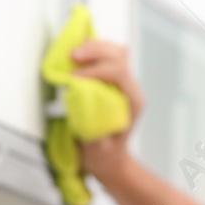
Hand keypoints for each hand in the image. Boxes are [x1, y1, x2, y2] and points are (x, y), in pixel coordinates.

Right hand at [70, 39, 143, 181]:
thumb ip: (93, 128)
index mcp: (132, 102)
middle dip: (95, 52)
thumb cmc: (104, 155)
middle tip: (72, 56)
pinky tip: (80, 55)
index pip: (119, 73)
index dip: (96, 71)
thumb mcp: (98, 150)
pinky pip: (108, 56)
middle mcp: (131, 88)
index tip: (74, 78)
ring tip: (75, 53)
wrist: (109, 158)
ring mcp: (124, 82)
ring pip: (116, 51)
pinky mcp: (113, 80)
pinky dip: (93, 51)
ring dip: (94, 47)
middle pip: (119, 56)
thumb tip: (82, 103)